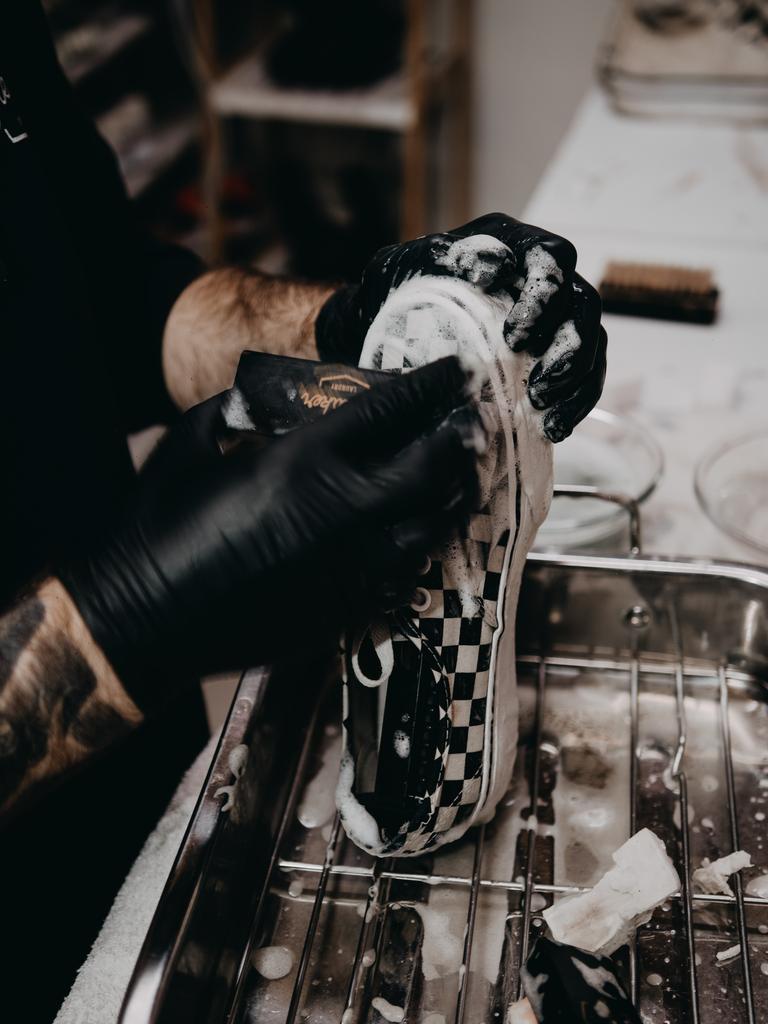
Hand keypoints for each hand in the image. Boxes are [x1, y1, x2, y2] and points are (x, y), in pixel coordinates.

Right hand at [59, 358, 478, 706]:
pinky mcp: (343, 610)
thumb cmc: (158, 525)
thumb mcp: (190, 443)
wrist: (141, 618)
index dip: (429, 387)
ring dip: (450, 495)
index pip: (388, 412)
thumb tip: (263, 401)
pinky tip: (417, 531)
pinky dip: (416, 546)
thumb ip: (236, 412)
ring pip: (428, 527)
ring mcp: (347, 567)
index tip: (453, 372)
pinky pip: (400, 574)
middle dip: (461, 439)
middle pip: (430, 469)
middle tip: (475, 420)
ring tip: (461, 475)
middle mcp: (338, 514)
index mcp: (301, 462)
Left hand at [316, 213, 606, 440]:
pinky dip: (575, 403)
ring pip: (591, 341)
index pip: (549, 258)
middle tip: (536, 382)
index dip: (543, 296)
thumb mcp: (395, 268)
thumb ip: (427, 259)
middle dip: (566, 345)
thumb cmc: (390, 295)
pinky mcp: (556, 356)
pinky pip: (586, 378)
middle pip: (582, 302)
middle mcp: (540, 276)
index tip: (514, 338)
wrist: (382, 331)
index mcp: (509, 244)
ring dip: (574, 378)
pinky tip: (552, 427)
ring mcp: (555, 317)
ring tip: (540, 406)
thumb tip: (479, 270)